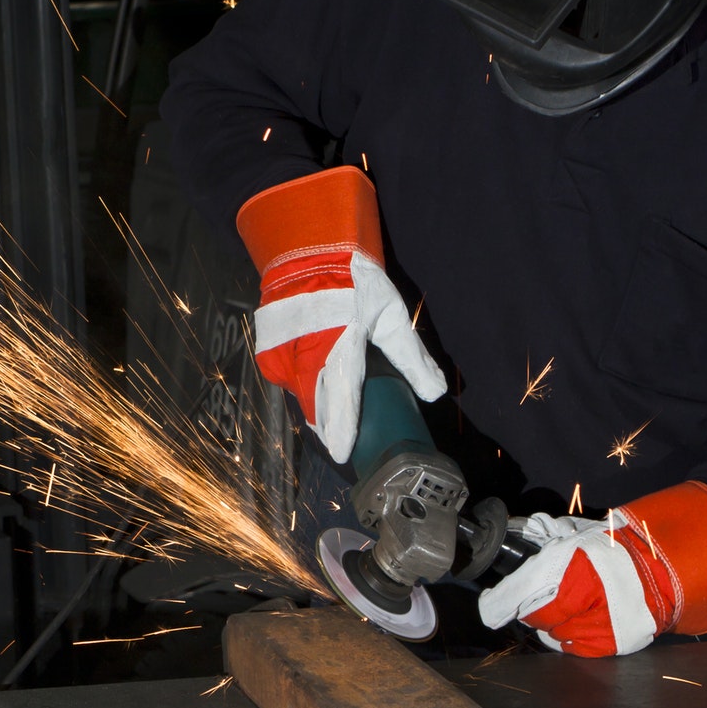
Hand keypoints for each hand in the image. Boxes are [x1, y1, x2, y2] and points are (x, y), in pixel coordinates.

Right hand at [236, 167, 444, 462]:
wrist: (308, 252)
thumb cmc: (354, 283)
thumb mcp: (390, 316)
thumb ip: (412, 357)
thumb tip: (437, 392)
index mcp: (337, 344)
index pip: (339, 397)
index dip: (341, 429)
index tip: (343, 454)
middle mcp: (303, 352)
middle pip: (316, 404)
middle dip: (329, 424)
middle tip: (343, 440)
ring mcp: (280, 352)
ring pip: (301, 393)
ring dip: (316, 403)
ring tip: (332, 412)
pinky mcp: (269, 351)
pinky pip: (288, 380)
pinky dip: (302, 385)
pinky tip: (315, 382)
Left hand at [478, 482, 706, 656]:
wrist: (662, 569)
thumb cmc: (613, 549)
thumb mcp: (577, 535)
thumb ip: (546, 535)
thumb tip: (521, 531)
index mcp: (572, 561)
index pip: (522, 591)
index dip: (500, 603)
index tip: (490, 607)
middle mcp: (587, 593)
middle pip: (538, 616)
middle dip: (528, 611)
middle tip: (529, 605)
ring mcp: (604, 621)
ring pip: (556, 636)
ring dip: (550, 627)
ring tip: (558, 612)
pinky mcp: (617, 641)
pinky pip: (579, 649)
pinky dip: (570, 641)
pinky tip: (573, 627)